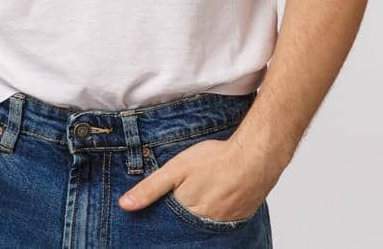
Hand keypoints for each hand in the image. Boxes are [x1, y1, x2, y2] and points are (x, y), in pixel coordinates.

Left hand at [118, 135, 277, 223]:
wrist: (257, 156)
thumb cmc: (216, 160)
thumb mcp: (176, 169)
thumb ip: (150, 188)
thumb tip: (125, 205)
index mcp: (187, 215)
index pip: (168, 224)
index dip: (163, 216)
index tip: (163, 207)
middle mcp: (206, 225)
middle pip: (187, 226)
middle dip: (181, 217)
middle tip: (186, 195)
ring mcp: (225, 224)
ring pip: (205, 224)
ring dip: (199, 215)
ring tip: (201, 195)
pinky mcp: (241, 218)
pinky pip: (223, 222)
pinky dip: (217, 212)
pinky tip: (217, 197)